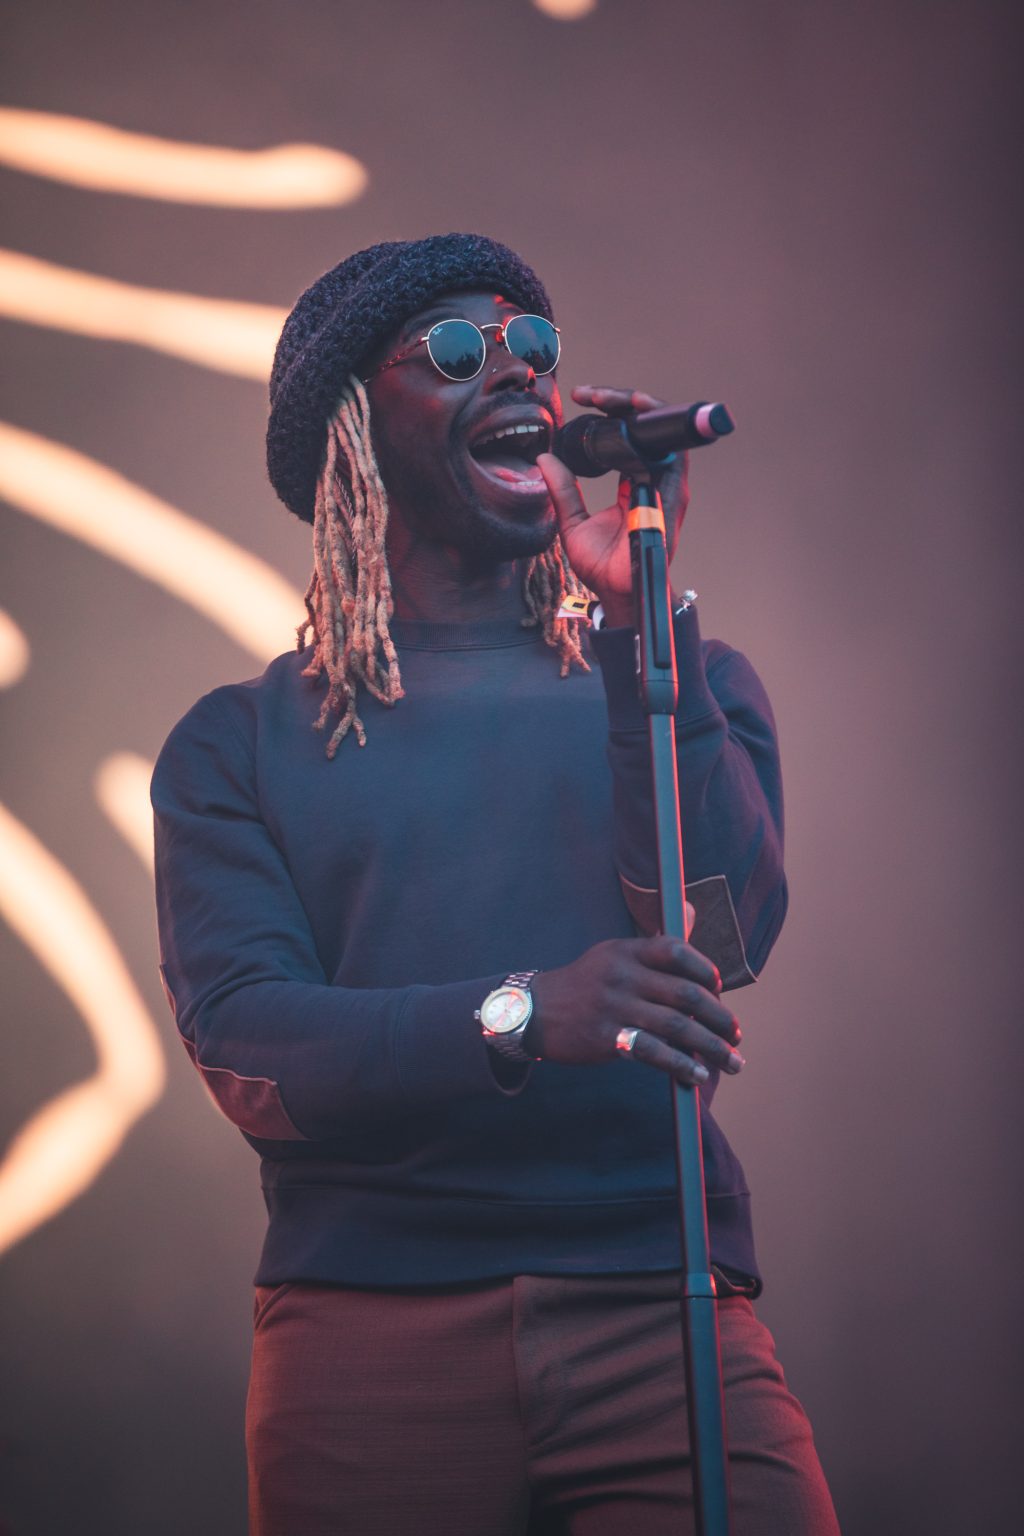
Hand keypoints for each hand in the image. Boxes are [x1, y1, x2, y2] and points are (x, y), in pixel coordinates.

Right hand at [528, 935, 743, 1086]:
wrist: (534, 1012)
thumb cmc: (586, 984)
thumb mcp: (613, 953)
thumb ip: (655, 943)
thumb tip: (691, 910)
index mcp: (627, 951)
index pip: (677, 951)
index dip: (707, 971)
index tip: (719, 991)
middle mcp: (623, 975)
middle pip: (686, 994)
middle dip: (719, 1017)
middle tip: (736, 1035)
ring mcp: (614, 1007)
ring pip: (676, 1026)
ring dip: (711, 1047)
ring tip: (732, 1061)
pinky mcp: (606, 1038)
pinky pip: (653, 1052)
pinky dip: (681, 1065)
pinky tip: (698, 1074)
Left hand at [537, 385, 689, 627]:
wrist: (617, 592)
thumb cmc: (601, 565)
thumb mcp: (571, 523)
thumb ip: (562, 490)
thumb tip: (544, 460)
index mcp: (633, 483)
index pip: (628, 436)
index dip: (609, 412)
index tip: (582, 400)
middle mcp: (653, 480)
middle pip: (646, 427)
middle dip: (621, 401)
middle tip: (590, 394)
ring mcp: (666, 487)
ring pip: (662, 432)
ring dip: (639, 408)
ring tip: (610, 397)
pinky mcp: (673, 496)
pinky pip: (673, 453)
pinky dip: (659, 429)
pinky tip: (636, 413)